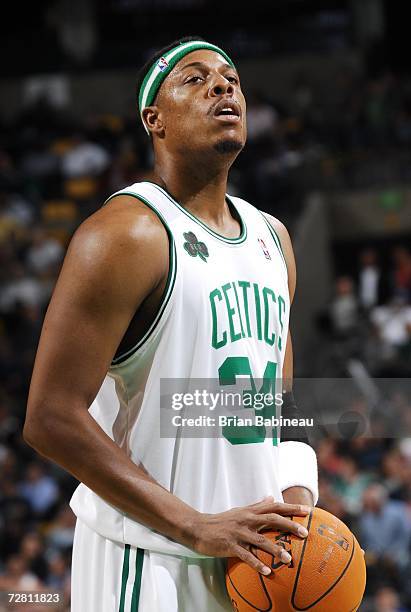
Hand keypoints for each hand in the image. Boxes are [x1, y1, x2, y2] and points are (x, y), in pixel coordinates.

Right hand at [189, 496, 310, 574]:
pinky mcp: (230, 546)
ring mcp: (239, 533)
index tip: (307, 511)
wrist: (199, 528)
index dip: (290, 508)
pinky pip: (246, 556)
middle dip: (289, 525)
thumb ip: (256, 506)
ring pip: (260, 540)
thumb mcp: (240, 510)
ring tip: (289, 559)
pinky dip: (257, 564)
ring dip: (275, 549)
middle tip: (304, 533)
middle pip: (272, 520)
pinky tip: (267, 572)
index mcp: (250, 512)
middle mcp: (247, 520)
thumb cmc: (222, 521)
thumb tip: (271, 498)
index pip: (274, 507)